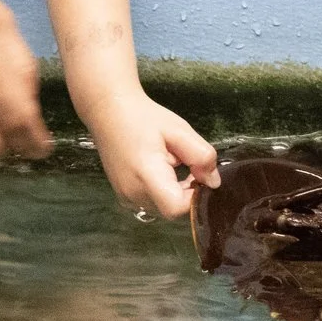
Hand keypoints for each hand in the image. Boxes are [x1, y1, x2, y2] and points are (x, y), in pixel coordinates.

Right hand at [83, 87, 218, 218]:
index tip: (198, 176)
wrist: (108, 110)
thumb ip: (201, 157)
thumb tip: (213, 182)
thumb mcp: (180, 130)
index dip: (194, 197)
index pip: (177, 208)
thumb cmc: (143, 117)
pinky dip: (161, 192)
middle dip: (186, 192)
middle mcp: (133, 194)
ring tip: (170, 163)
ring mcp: (125, 198)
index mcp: (146, 176)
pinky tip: (159, 169)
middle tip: (184, 163)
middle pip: (171, 210)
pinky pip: (150, 203)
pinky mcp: (123, 196)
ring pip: (162, 208)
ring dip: (173, 192)